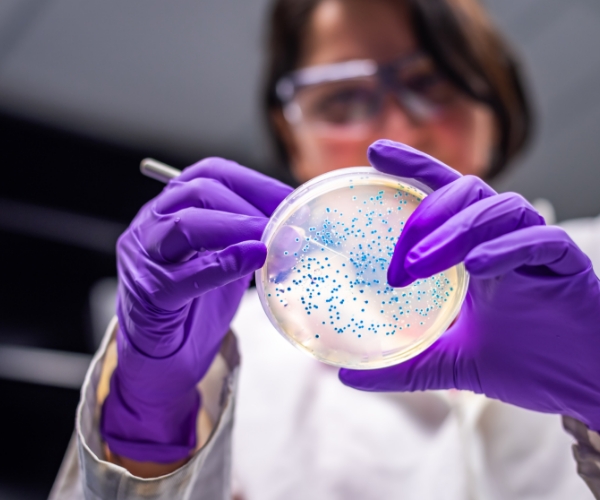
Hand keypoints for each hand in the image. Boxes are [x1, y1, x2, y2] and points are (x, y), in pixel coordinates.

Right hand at [101, 158, 291, 462]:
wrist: (160, 356)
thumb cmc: (194, 305)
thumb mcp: (226, 261)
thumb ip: (249, 239)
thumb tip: (296, 226)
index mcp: (172, 208)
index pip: (211, 174)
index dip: (254, 182)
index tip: (291, 198)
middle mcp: (151, 225)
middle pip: (198, 192)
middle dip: (248, 204)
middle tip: (286, 223)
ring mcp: (145, 258)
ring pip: (184, 225)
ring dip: (236, 227)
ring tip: (270, 239)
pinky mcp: (149, 294)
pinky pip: (184, 275)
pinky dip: (223, 263)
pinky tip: (253, 259)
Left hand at [340, 140, 599, 430]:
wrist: (586, 384)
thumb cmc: (528, 362)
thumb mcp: (451, 364)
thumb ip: (404, 366)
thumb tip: (348, 378)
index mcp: (477, 250)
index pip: (443, 193)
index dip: (412, 166)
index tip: (373, 152)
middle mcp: (505, 239)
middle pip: (466, 191)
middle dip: (426, 215)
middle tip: (398, 262)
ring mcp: (537, 249)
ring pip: (499, 208)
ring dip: (455, 231)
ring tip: (419, 265)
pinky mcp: (568, 266)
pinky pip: (539, 241)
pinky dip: (505, 248)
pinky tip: (476, 267)